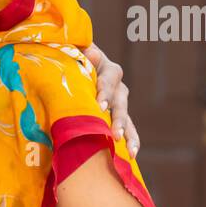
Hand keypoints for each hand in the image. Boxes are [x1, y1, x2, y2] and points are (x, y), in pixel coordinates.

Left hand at [85, 42, 139, 157]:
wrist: (77, 65)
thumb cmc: (73, 58)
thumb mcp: (75, 52)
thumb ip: (81, 52)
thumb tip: (90, 53)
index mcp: (109, 70)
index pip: (108, 81)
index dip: (105, 93)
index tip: (100, 106)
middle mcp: (118, 87)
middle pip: (120, 104)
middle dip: (118, 120)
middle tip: (115, 134)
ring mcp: (120, 103)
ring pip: (128, 119)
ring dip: (129, 135)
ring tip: (130, 151)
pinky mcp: (118, 116)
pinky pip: (128, 129)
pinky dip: (130, 141)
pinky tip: (132, 155)